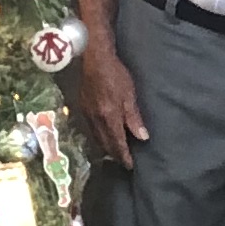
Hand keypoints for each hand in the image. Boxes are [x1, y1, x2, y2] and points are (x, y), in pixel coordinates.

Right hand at [75, 43, 151, 168]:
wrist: (94, 59)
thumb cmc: (116, 75)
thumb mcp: (129, 95)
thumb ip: (134, 118)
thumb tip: (142, 138)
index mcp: (109, 117)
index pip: (117, 143)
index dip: (123, 156)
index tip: (130, 166)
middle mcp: (96, 120)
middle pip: (105, 144)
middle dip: (114, 155)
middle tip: (123, 162)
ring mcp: (87, 114)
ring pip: (96, 138)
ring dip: (105, 147)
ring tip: (114, 153)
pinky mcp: (82, 108)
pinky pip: (90, 130)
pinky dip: (98, 137)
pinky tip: (103, 136)